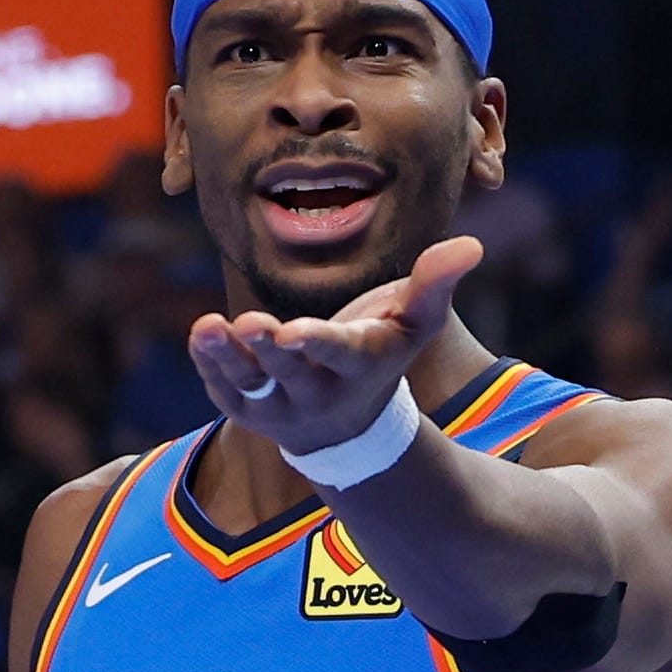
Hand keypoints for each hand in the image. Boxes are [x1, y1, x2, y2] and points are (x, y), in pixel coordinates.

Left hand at [188, 235, 484, 457]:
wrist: (349, 427)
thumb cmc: (382, 352)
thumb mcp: (414, 322)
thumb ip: (435, 284)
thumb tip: (471, 244)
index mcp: (358, 365)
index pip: (339, 354)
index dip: (318, 343)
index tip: (296, 330)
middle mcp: (317, 391)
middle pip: (290, 372)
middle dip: (271, 349)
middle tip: (251, 324)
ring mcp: (278, 405)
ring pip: (249, 385)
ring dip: (227, 357)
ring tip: (208, 328)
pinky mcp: (246, 408)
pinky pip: (224, 389)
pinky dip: (209, 366)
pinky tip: (200, 335)